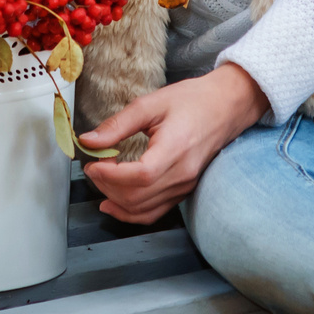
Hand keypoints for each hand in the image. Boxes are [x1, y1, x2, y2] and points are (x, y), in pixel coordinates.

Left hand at [80, 64, 266, 224]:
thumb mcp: (150, 104)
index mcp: (175, 150)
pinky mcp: (184, 190)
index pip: (139, 176)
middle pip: (137, 197)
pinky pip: (154, 212)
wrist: (226, 106)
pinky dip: (130, 212)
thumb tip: (88, 141)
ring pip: (143, 210)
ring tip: (101, 179)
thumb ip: (117, 125)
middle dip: (107, 186)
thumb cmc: (192, 100)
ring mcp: (185, 186)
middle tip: (93, 166)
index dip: (110, 175)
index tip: (92, 163)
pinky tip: (112, 202)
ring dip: (115, 199)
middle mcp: (182, 175)